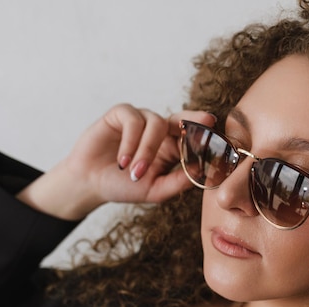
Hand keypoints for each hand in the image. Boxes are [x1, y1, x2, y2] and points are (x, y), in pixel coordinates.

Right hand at [17, 104, 215, 219]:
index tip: (218, 140)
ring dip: (148, 149)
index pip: (194, 138)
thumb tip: (202, 172)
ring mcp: (141, 120)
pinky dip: (131, 142)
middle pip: (183, 118)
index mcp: (173, 147)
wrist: (90, 184)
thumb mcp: (155, 190)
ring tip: (135, 172)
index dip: (205, 137)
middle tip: (208, 121)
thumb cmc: (124, 186)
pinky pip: (134, 120)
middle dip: (196, 118)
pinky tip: (122, 162)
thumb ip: (178, 181)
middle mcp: (160, 131)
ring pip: (157, 123)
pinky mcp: (121, 114)